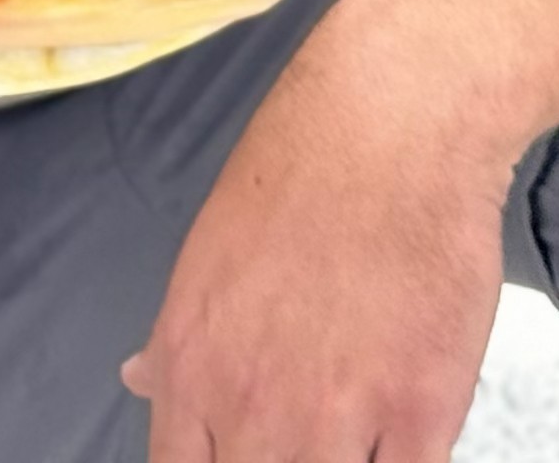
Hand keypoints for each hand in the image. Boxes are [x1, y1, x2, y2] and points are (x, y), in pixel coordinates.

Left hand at [121, 0, 558, 461]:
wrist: (386, 129)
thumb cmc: (296, 182)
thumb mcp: (205, 262)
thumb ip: (174, 343)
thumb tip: (138, 380)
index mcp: (188, 372)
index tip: (240, 451)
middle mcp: (251, 406)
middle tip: (300, 434)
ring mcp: (336, 416)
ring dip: (338, 459)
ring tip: (353, 429)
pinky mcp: (420, 414)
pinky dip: (400, 462)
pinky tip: (401, 435)